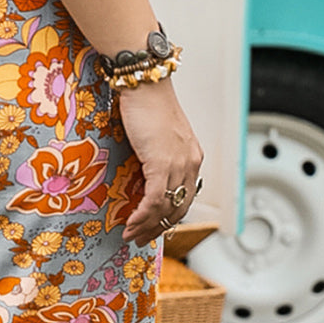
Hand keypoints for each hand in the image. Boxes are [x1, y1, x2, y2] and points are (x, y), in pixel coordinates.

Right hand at [116, 79, 203, 245]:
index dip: (169, 216)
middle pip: (178, 208)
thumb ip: (157, 155)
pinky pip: (154, 200)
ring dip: (147, 226)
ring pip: (166, 208)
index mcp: (193, 157)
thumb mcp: (158, 135)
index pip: (185, 196)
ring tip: (131, 236)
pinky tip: (130, 223)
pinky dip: (141, 216)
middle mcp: (191, 163)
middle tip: (141, 239)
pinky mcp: (162, 163)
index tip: (153, 227)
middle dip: (158, 228)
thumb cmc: (148, 102)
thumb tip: (142, 176)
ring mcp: (179, 164)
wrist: (145, 83)